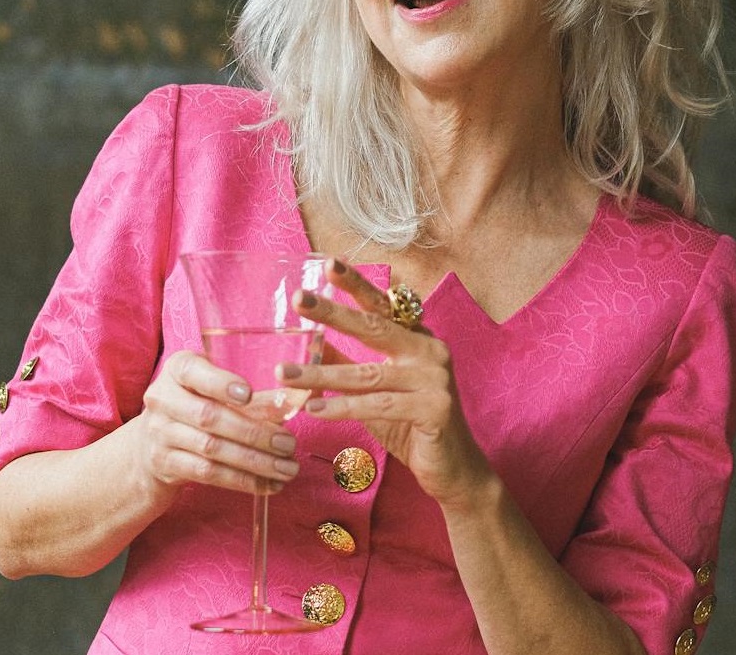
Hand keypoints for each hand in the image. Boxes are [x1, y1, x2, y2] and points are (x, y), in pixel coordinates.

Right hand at [135, 350, 300, 494]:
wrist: (148, 444)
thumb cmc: (194, 404)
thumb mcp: (209, 387)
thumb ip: (243, 392)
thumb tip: (291, 403)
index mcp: (177, 370)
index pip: (192, 371)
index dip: (220, 383)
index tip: (249, 394)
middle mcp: (163, 400)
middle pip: (210, 417)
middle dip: (254, 432)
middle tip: (289, 443)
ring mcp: (161, 434)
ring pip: (212, 449)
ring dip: (255, 461)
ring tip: (287, 468)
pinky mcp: (166, 464)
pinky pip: (208, 474)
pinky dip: (242, 480)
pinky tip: (269, 484)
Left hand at [282, 259, 491, 507]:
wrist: (452, 470)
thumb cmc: (411, 425)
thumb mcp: (375, 390)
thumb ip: (350, 364)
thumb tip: (312, 343)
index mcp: (417, 339)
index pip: (382, 306)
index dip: (356, 284)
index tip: (327, 264)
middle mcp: (429, 351)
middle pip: (374, 328)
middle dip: (333, 312)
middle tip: (299, 298)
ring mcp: (435, 379)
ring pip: (367, 374)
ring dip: (320, 375)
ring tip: (283, 375)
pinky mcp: (435, 408)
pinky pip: (379, 405)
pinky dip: (343, 407)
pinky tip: (315, 410)